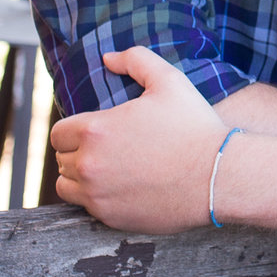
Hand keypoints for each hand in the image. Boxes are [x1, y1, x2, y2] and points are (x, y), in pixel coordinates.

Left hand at [46, 46, 225, 232]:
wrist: (218, 176)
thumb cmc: (195, 127)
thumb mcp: (169, 81)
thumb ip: (135, 60)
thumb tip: (107, 58)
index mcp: (95, 130)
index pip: (58, 133)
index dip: (72, 130)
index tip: (90, 132)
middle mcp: (89, 165)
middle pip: (62, 160)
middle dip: (77, 152)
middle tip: (104, 150)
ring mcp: (97, 195)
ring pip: (66, 187)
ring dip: (79, 178)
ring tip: (105, 170)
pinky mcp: (110, 218)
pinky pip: (87, 208)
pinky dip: (97, 199)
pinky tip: (120, 188)